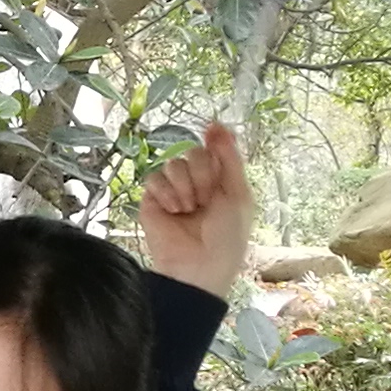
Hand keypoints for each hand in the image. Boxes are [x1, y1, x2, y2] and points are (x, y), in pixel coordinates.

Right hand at [138, 123, 252, 295]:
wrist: (199, 266)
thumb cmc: (227, 237)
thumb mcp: (238, 194)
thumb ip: (229, 158)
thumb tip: (217, 124)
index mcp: (221, 181)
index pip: (214, 149)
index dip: (214, 141)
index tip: (212, 129)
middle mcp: (197, 183)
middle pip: (194, 153)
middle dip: (202, 174)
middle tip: (205, 199)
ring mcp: (173, 191)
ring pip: (173, 164)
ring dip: (184, 186)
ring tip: (188, 209)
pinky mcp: (152, 200)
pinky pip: (153, 178)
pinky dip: (165, 193)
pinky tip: (173, 210)